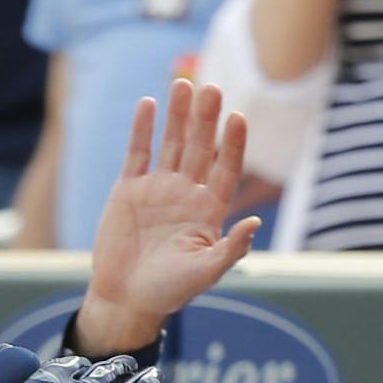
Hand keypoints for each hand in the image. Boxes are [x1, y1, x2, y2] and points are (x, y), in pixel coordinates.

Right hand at [77, 80, 262, 356]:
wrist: (126, 299)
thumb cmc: (170, 291)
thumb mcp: (206, 272)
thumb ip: (232, 248)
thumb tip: (256, 223)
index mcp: (209, 211)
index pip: (227, 169)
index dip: (233, 144)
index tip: (238, 117)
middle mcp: (186, 194)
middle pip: (201, 148)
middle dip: (206, 119)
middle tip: (212, 88)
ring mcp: (158, 189)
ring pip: (172, 143)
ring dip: (179, 115)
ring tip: (184, 84)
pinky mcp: (129, 189)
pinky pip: (138, 152)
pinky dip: (142, 129)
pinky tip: (150, 104)